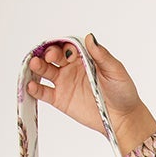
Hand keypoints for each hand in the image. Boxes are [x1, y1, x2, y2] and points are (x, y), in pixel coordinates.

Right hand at [24, 34, 146, 140]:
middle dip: (47, 54)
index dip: (63, 47)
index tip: (65, 53)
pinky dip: (35, 89)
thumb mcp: (115, 71)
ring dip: (37, 67)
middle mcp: (70, 67)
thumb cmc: (123, 92)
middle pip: (52, 56)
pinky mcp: (60, 99)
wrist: (123, 118)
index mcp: (83, 57)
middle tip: (47, 58)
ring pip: (45, 71)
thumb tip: (90, 38)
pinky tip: (31, 86)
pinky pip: (44, 92)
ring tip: (33, 65)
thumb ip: (102, 55)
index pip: (67, 46)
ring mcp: (64, 83)